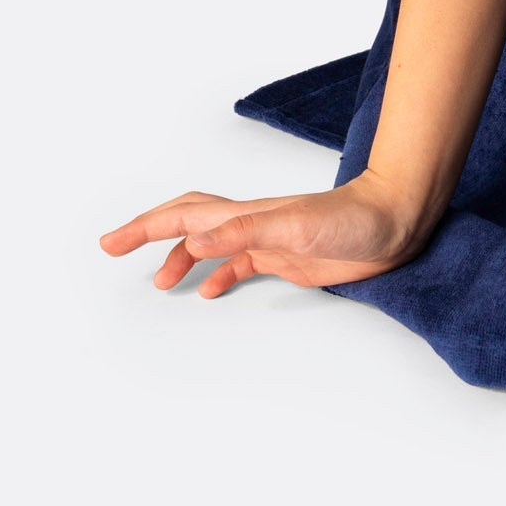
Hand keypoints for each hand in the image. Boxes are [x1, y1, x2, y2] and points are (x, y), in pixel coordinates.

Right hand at [97, 172, 435, 298]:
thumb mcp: (297, 225)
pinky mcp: (289, 255)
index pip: (184, 215)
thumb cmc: (354, 218)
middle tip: (114, 248)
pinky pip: (242, 263)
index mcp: (247, 214)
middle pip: (189, 222)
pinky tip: (213, 291)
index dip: (145, 226)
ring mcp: (270, 238)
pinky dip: (220, 275)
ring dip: (181, 258)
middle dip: (150, 233)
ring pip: (212, 245)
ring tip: (161, 283)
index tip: (110, 243)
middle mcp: (253, 223)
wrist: (395, 221)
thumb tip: (193, 240)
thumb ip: (245, 232)